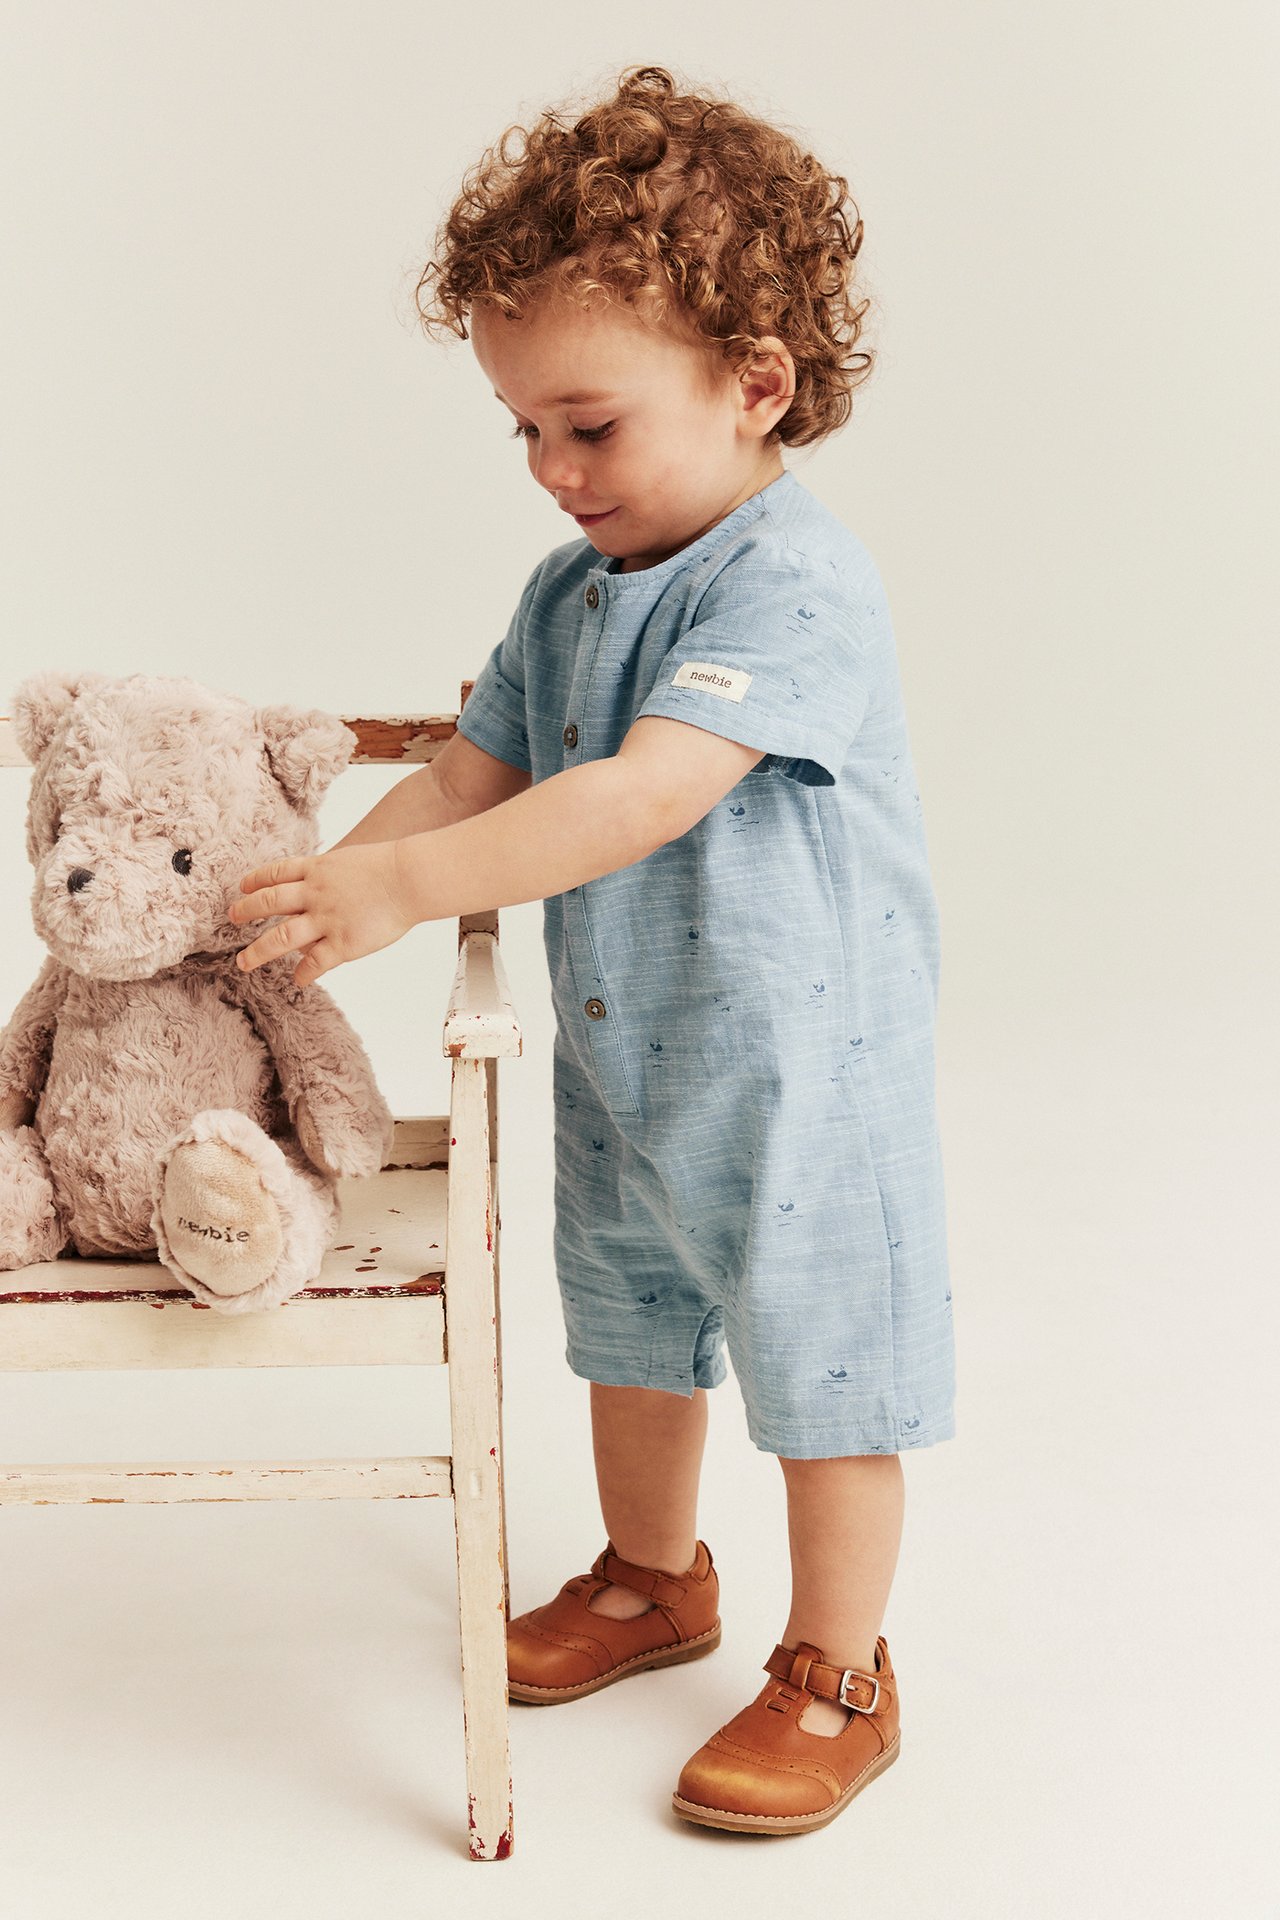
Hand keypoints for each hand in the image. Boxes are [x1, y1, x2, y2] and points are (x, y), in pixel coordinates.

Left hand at [228, 842, 415, 986]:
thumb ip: (332, 872)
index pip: (277, 873)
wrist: (409, 878)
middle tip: (232, 918)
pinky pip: (314, 963)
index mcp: (318, 870)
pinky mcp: (342, 943)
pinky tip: (297, 979)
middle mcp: (314, 894)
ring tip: (243, 962)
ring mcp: (325, 920)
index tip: (244, 887)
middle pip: (269, 903)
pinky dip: (303, 973)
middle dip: (246, 911)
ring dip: (258, 951)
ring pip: (280, 937)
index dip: (257, 880)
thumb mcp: (351, 859)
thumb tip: (322, 880)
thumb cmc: (391, 866)